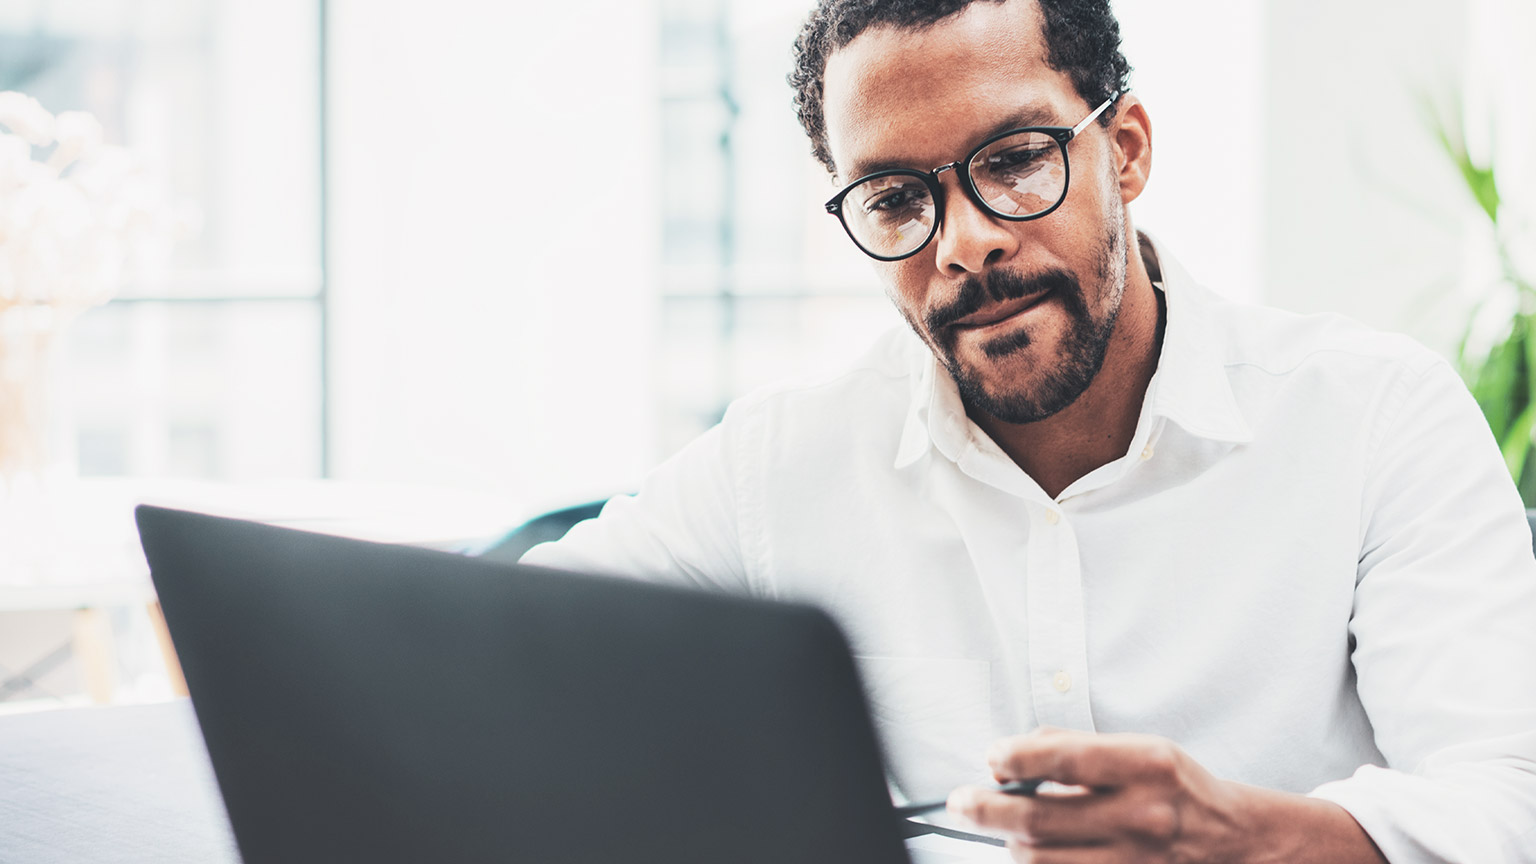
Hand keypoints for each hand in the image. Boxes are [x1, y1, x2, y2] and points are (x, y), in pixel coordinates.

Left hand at [945, 727, 1385, 863]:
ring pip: (1042, 863)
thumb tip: (1007, 758)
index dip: (1013, 758)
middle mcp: (1143, 816)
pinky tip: (1031, 854)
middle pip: (1038, 822)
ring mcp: (1138, 863)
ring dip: (1011, 846)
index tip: (991, 759)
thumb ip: (1075, 749)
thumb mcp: (1142, 750)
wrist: (1242, 845)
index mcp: (1147, 766)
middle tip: (962, 802)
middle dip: (985, 811)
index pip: (1062, 758)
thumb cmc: (1181, 791)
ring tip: (1003, 831)